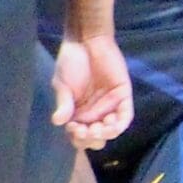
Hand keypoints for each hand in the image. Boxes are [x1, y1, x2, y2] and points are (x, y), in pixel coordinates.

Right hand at [52, 35, 133, 149]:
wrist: (87, 42)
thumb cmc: (70, 63)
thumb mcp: (62, 85)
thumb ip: (64, 104)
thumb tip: (57, 122)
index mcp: (77, 112)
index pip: (79, 135)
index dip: (77, 138)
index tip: (72, 129)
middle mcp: (94, 112)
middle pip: (96, 136)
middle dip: (90, 139)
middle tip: (85, 131)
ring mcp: (110, 106)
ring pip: (111, 130)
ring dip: (105, 134)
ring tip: (96, 129)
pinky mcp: (123, 97)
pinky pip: (125, 116)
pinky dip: (119, 124)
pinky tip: (111, 125)